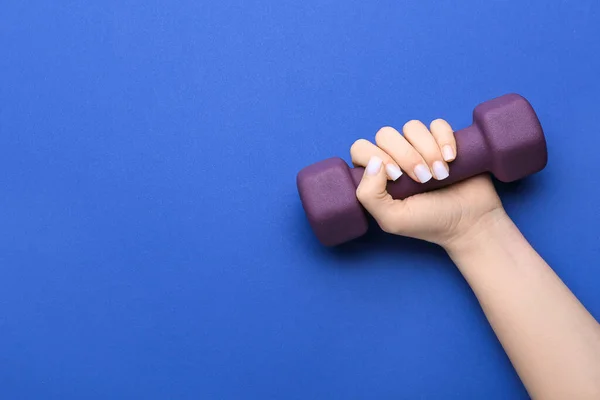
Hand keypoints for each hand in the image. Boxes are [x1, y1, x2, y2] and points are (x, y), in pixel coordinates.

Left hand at [351, 119, 503, 247]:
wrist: (470, 222)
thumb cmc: (429, 223)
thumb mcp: (392, 219)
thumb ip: (369, 195)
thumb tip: (373, 162)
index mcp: (377, 175)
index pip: (361, 149)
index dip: (377, 157)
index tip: (396, 177)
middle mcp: (395, 158)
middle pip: (386, 135)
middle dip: (406, 156)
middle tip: (423, 179)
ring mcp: (419, 147)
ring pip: (412, 127)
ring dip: (427, 150)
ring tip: (441, 174)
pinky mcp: (443, 141)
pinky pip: (438, 124)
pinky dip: (444, 139)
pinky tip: (451, 159)